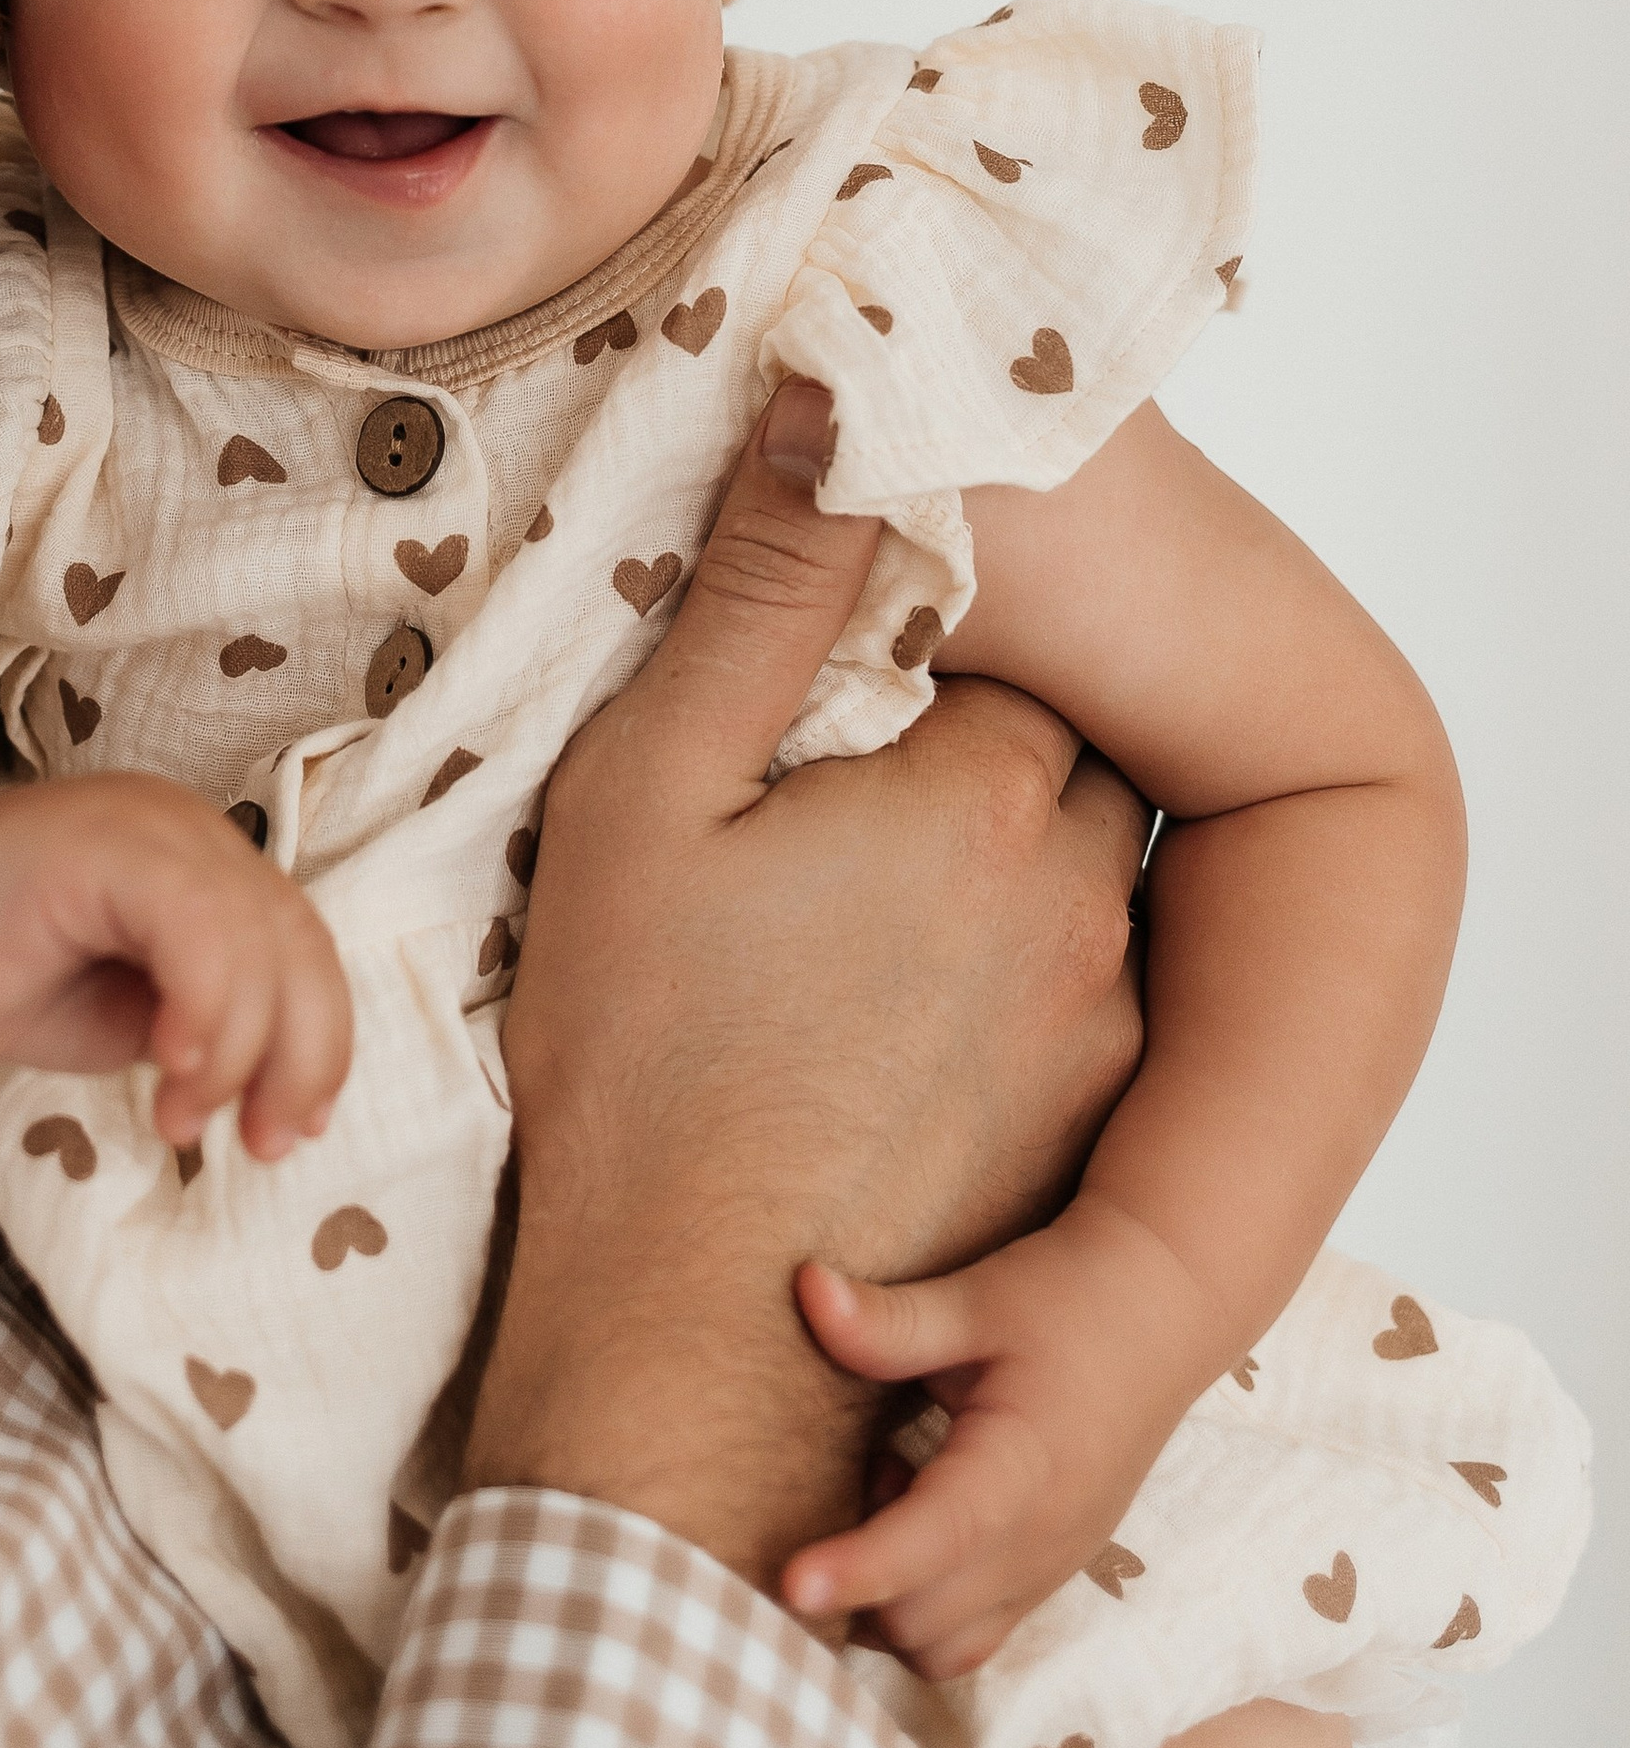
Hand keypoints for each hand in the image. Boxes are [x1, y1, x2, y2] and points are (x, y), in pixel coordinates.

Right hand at [0, 771, 353, 1156]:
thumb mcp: (117, 1016)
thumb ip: (196, 1025)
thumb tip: (269, 1077)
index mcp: (201, 866)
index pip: (301, 952)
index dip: (316, 1046)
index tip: (290, 1133)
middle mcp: (190, 831)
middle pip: (300, 944)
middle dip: (300, 1059)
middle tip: (262, 1145)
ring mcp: (151, 826)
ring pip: (260, 938)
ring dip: (240, 1051)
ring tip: (179, 1119)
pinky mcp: (106, 841)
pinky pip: (197, 920)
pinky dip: (207, 1001)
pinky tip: (170, 1063)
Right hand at [465, 382, 1147, 1597]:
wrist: (691, 1349)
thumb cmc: (647, 1064)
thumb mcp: (656, 796)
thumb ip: (756, 593)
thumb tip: (820, 398)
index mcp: (987, 798)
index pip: (1018, 635)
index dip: (932, 624)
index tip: (846, 657)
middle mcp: (1083, 909)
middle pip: (1072, 748)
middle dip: (987, 728)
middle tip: (852, 762)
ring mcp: (1100, 1035)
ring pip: (1089, 877)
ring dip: (1008, 857)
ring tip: (863, 890)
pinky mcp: (1090, 1144)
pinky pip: (1085, 1003)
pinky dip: (1018, 980)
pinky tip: (894, 1012)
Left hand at [788, 1195, 1216, 1674]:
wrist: (1162, 1311)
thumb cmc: (1069, 1300)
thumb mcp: (980, 1298)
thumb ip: (893, 1320)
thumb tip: (808, 1291)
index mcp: (1020, 1473)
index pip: (932, 1542)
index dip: (858, 1569)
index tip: (790, 1582)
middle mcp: (1038, 1545)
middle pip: (919, 1621)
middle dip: (851, 1585)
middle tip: (832, 1484)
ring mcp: (1047, 1570)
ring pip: (942, 1648)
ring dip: (886, 1599)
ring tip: (885, 1487)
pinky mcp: (1046, 1573)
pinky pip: (970, 1632)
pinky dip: (922, 1601)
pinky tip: (915, 1504)